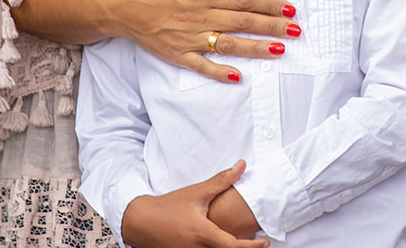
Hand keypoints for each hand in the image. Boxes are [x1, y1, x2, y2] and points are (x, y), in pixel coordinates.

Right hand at [113, 0, 299, 80]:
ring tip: (280, 51)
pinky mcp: (176, 54)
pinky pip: (202, 66)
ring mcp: (188, 38)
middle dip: (272, 27)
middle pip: (243, 23)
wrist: (117, 3)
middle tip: (296, 31)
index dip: (268, 5)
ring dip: (257, 49)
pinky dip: (221, 72)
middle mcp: (199, 17)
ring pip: (229, 45)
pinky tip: (240, 76)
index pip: (244, 0)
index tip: (289, 9)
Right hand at [120, 161, 268, 247]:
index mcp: (203, 234)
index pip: (234, 246)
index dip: (252, 246)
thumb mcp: (197, 192)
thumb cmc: (169, 206)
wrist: (141, 220)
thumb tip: (242, 165)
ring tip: (241, 240)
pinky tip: (222, 242)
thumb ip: (222, 180)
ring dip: (228, 247)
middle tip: (256, 240)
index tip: (265, 241)